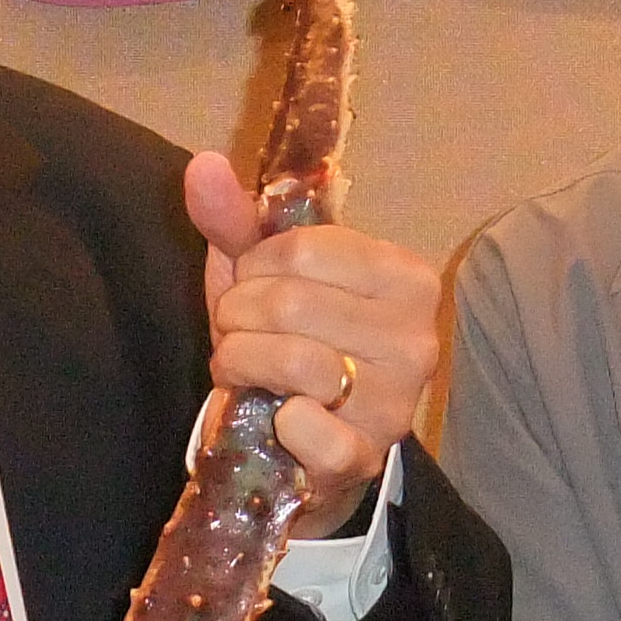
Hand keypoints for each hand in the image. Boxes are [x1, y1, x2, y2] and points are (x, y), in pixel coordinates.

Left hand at [184, 153, 437, 533]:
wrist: (301, 445)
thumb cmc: (285, 344)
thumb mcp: (261, 276)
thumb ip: (235, 220)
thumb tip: (203, 165)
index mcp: (405, 277)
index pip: (300, 248)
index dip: (253, 270)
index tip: (252, 290)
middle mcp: (416, 337)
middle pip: (291, 302)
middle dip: (239, 319)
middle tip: (239, 335)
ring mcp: (397, 402)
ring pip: (296, 361)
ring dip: (242, 363)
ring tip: (244, 370)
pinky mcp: (366, 455)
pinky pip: (309, 429)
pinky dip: (277, 423)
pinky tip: (280, 419)